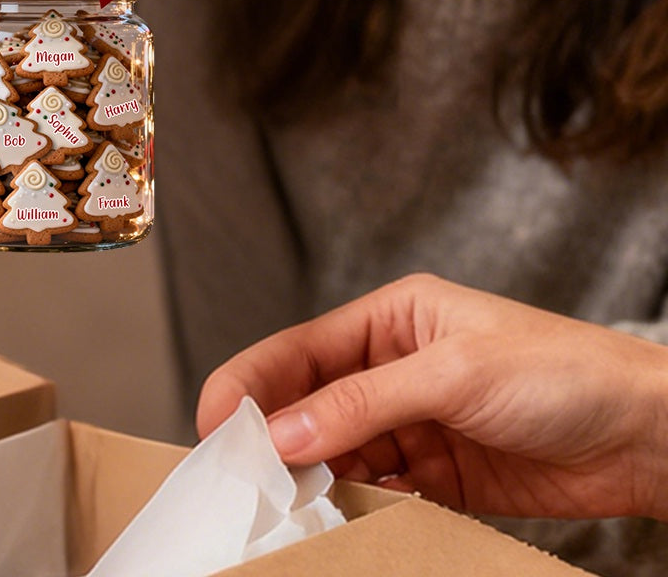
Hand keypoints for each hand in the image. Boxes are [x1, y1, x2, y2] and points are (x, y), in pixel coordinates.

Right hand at [196, 274, 667, 521]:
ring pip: (340, 451)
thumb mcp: (454, 373)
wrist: (648, 434)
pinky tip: (346, 517)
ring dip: (314, 477)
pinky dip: (358, 505)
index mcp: (393, 320)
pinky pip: (380, 489)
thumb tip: (282, 432)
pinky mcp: (441, 475)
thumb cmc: (563, 372)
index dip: (252, 381)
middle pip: (312, 402)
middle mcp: (396, 367)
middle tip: (238, 475)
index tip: (213, 421)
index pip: (302, 349)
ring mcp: (417, 423)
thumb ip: (362, 403)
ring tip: (288, 504)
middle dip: (275, 435)